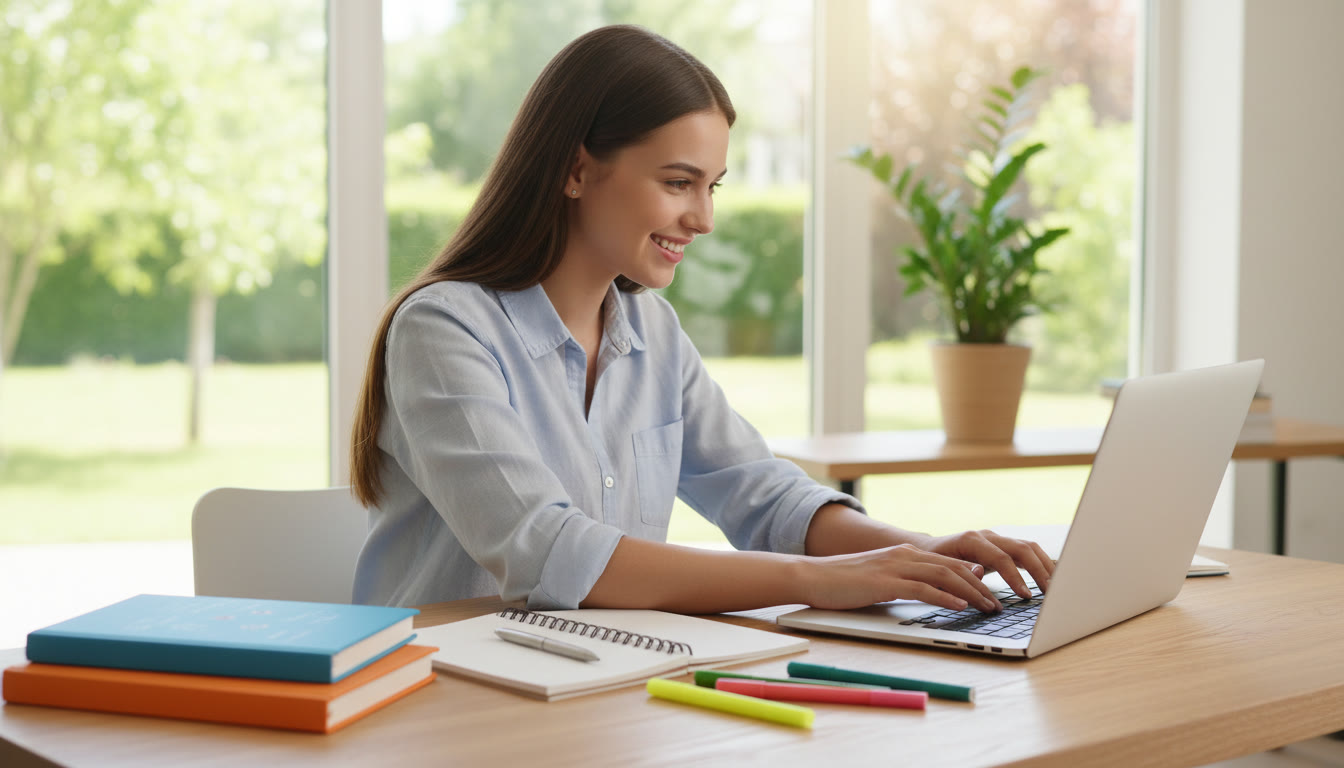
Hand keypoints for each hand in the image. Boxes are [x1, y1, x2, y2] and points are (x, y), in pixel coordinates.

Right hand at [800, 544, 1002, 612]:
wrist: (812, 576)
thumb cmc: (845, 583)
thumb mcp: (883, 579)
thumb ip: (909, 581)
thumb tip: (938, 591)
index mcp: (905, 553)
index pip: (950, 563)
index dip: (976, 578)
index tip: (993, 594)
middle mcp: (904, 555)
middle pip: (954, 567)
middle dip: (981, 586)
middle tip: (998, 605)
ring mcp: (895, 566)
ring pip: (944, 576)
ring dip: (971, 592)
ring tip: (987, 607)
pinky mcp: (885, 582)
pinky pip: (922, 588)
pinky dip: (945, 597)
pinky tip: (959, 606)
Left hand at [914, 530, 1055, 598]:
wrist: (928, 550)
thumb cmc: (932, 563)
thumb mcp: (941, 569)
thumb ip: (960, 570)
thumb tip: (981, 573)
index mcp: (972, 540)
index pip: (1001, 557)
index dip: (1015, 577)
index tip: (1026, 596)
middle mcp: (988, 536)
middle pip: (1022, 548)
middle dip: (1039, 570)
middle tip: (1050, 593)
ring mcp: (997, 539)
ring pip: (1029, 547)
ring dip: (1045, 566)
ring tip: (1056, 588)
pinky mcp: (1003, 546)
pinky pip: (1027, 552)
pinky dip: (1041, 563)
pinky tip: (1051, 578)